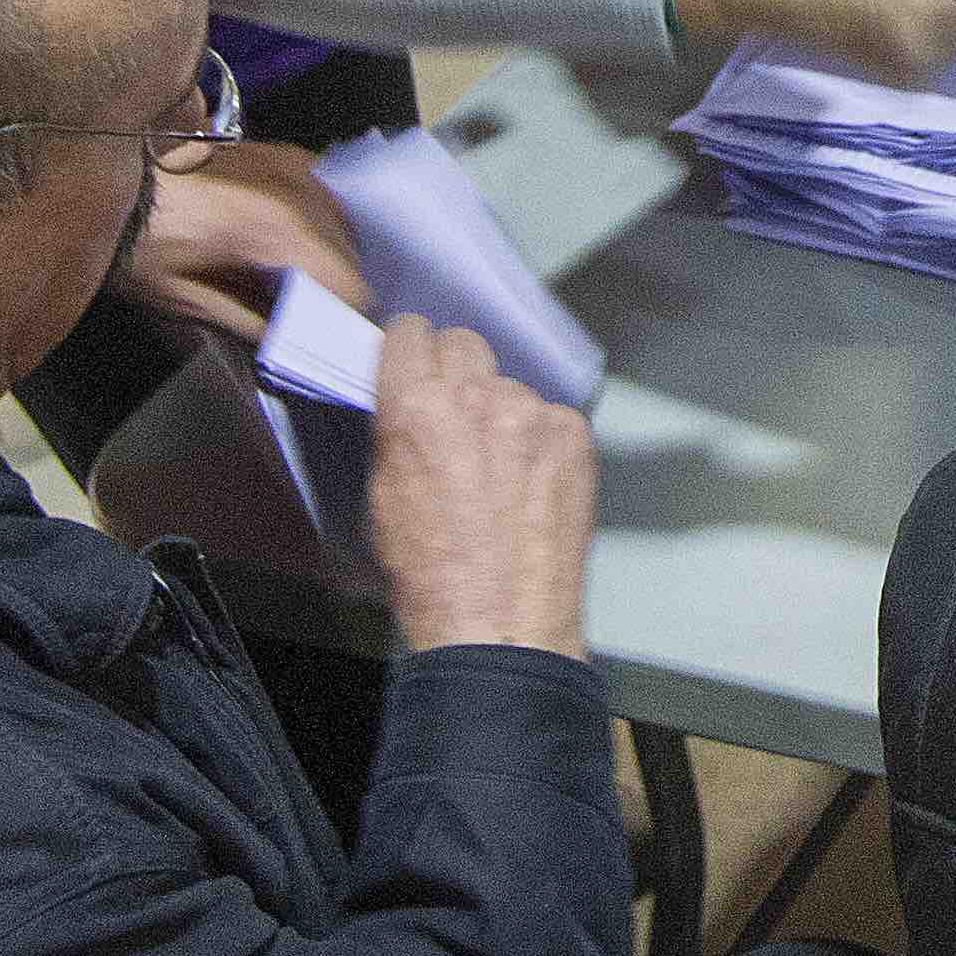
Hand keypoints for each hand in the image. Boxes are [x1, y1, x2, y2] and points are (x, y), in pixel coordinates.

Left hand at [113, 140, 370, 340]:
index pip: (346, 279)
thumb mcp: (186, 297)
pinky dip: (322, 223)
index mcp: (276, 227)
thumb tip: (292, 344)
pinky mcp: (277, 154)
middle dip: (344, 288)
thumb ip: (249, 321)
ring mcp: (289, 163)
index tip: (348, 342)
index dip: (351, 316)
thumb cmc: (138, 243)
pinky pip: (322, 192)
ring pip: (342, 218)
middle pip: (350, 249)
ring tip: (315, 290)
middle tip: (328, 322)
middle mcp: (296, 187)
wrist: (106, 177)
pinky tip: (303, 248)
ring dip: (336, 254)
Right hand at [367, 317, 598, 659]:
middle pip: (464, 343)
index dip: (410, 349)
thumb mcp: (381, 499)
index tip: (415, 361)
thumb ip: (397, 434)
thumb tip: (407, 405)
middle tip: (456, 410)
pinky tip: (531, 484)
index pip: (411, 332)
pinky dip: (541, 440)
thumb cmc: (433, 577)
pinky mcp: (573, 434)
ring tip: (498, 468)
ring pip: (510, 385)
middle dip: (455, 370)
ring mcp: (531, 414)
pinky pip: (551, 417)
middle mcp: (476, 398)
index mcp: (415, 409)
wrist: (499, 623)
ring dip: (500, 412)